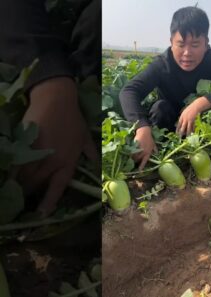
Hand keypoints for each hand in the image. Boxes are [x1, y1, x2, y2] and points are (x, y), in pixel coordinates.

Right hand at [17, 77, 97, 216]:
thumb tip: (96, 165)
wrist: (56, 100)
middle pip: (35, 185)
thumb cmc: (73, 119)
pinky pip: (13, 165)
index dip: (48, 203)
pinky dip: (10, 173)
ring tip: (12, 191)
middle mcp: (51, 162)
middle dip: (27, 195)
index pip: (56, 188)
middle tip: (22, 200)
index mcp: (67, 163)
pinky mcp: (23, 145)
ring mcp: (36, 154)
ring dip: (17, 186)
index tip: (41, 215)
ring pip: (22, 177)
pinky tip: (6, 177)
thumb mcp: (86, 138)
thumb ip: (91, 154)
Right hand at [133, 126, 156, 169]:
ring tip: (132, 156)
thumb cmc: (149, 138)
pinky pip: (131, 152)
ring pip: (134, 156)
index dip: (141, 167)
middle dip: (136, 160)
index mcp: (148, 153)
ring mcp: (138, 149)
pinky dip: (131, 153)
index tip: (139, 171)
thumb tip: (157, 154)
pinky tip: (130, 152)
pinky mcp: (134, 146)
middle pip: (138, 160)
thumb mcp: (153, 145)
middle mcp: (143, 152)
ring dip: (133, 157)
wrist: (144, 132)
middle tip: (135, 159)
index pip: (144, 161)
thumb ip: (155, 150)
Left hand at [176, 96, 210, 135]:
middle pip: (182, 127)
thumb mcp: (185, 112)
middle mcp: (185, 118)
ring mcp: (189, 119)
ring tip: (187, 136)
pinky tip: (193, 132)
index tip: (176, 133)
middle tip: (180, 137)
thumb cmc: (191, 108)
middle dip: (181, 132)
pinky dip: (192, 129)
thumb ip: (183, 117)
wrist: (196, 106)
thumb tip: (181, 122)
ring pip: (188, 128)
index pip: (179, 124)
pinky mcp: (193, 120)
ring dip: (187, 132)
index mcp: (182, 116)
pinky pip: (192, 126)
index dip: (177, 129)